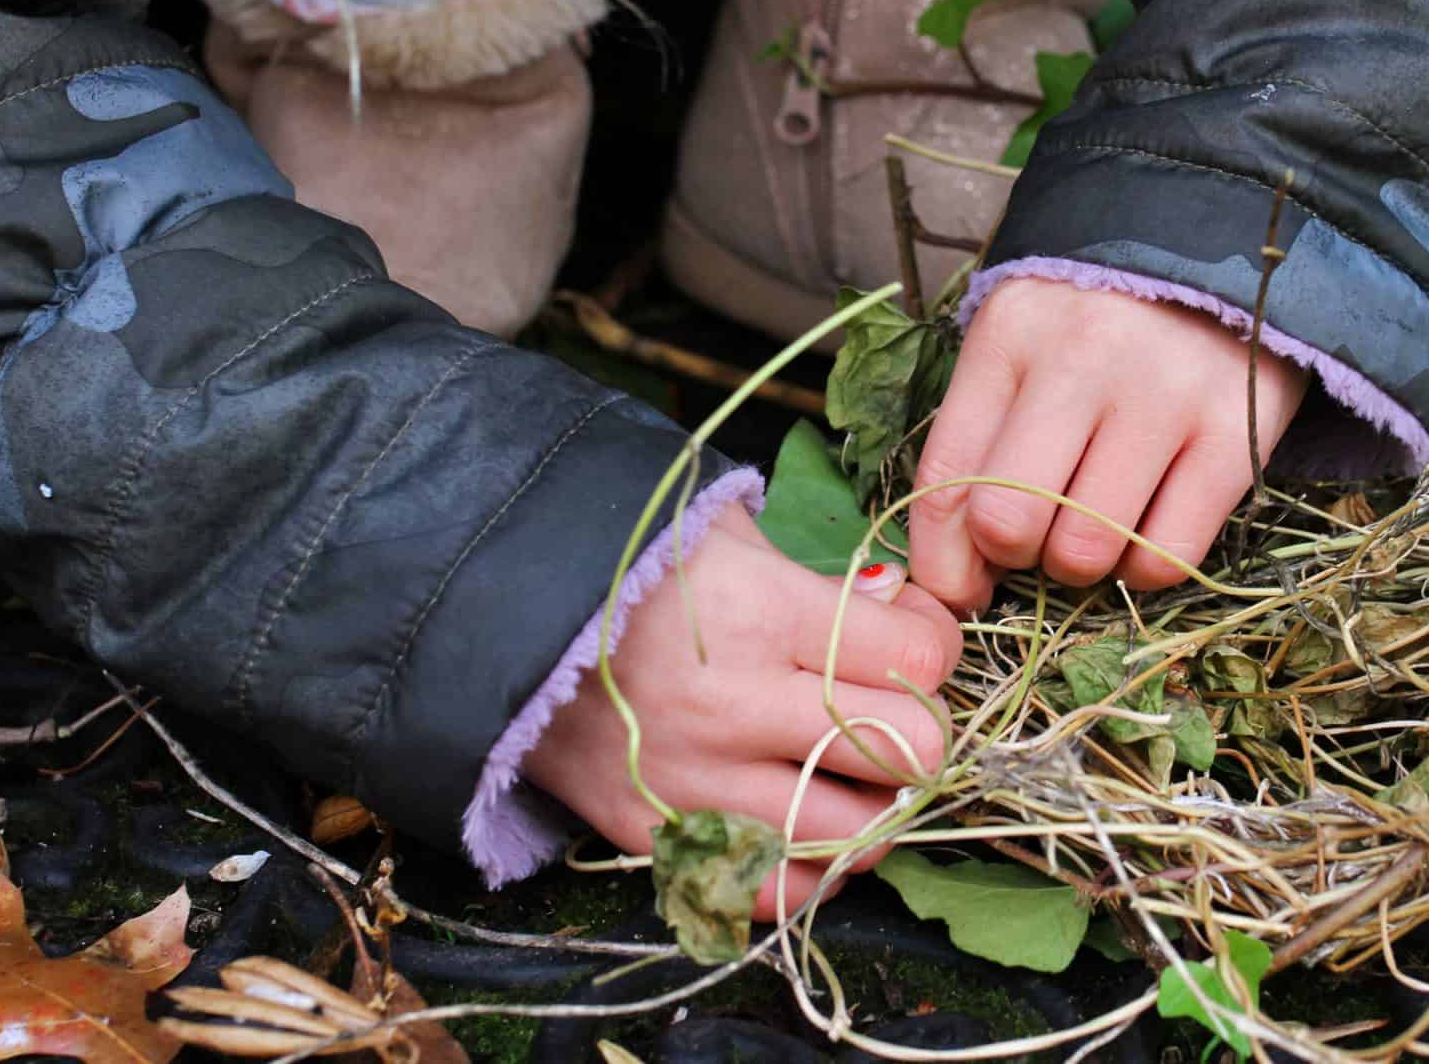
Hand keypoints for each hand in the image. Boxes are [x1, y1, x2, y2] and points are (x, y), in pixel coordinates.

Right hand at [526, 508, 963, 917]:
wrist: (495, 619)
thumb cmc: (634, 567)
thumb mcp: (729, 536)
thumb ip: (825, 583)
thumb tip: (912, 616)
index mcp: (762, 613)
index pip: (918, 659)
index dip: (932, 649)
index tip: (908, 642)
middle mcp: (734, 705)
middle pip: (906, 751)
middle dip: (917, 733)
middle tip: (890, 715)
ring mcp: (693, 781)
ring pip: (854, 836)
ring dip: (874, 810)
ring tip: (854, 778)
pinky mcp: (654, 834)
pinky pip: (771, 893)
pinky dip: (808, 872)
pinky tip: (807, 831)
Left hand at [910, 280, 1310, 615]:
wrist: (1225, 252)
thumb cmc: (1100, 319)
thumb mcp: (1022, 351)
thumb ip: (977, 447)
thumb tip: (956, 581)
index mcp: (1011, 334)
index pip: (947, 476)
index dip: (943, 560)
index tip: (963, 585)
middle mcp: (1082, 358)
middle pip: (1009, 523)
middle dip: (1017, 556)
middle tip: (1043, 532)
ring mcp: (1163, 396)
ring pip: (1087, 550)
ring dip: (1084, 565)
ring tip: (1097, 522)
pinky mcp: (1235, 434)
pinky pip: (1167, 557)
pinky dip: (1146, 567)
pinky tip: (1147, 526)